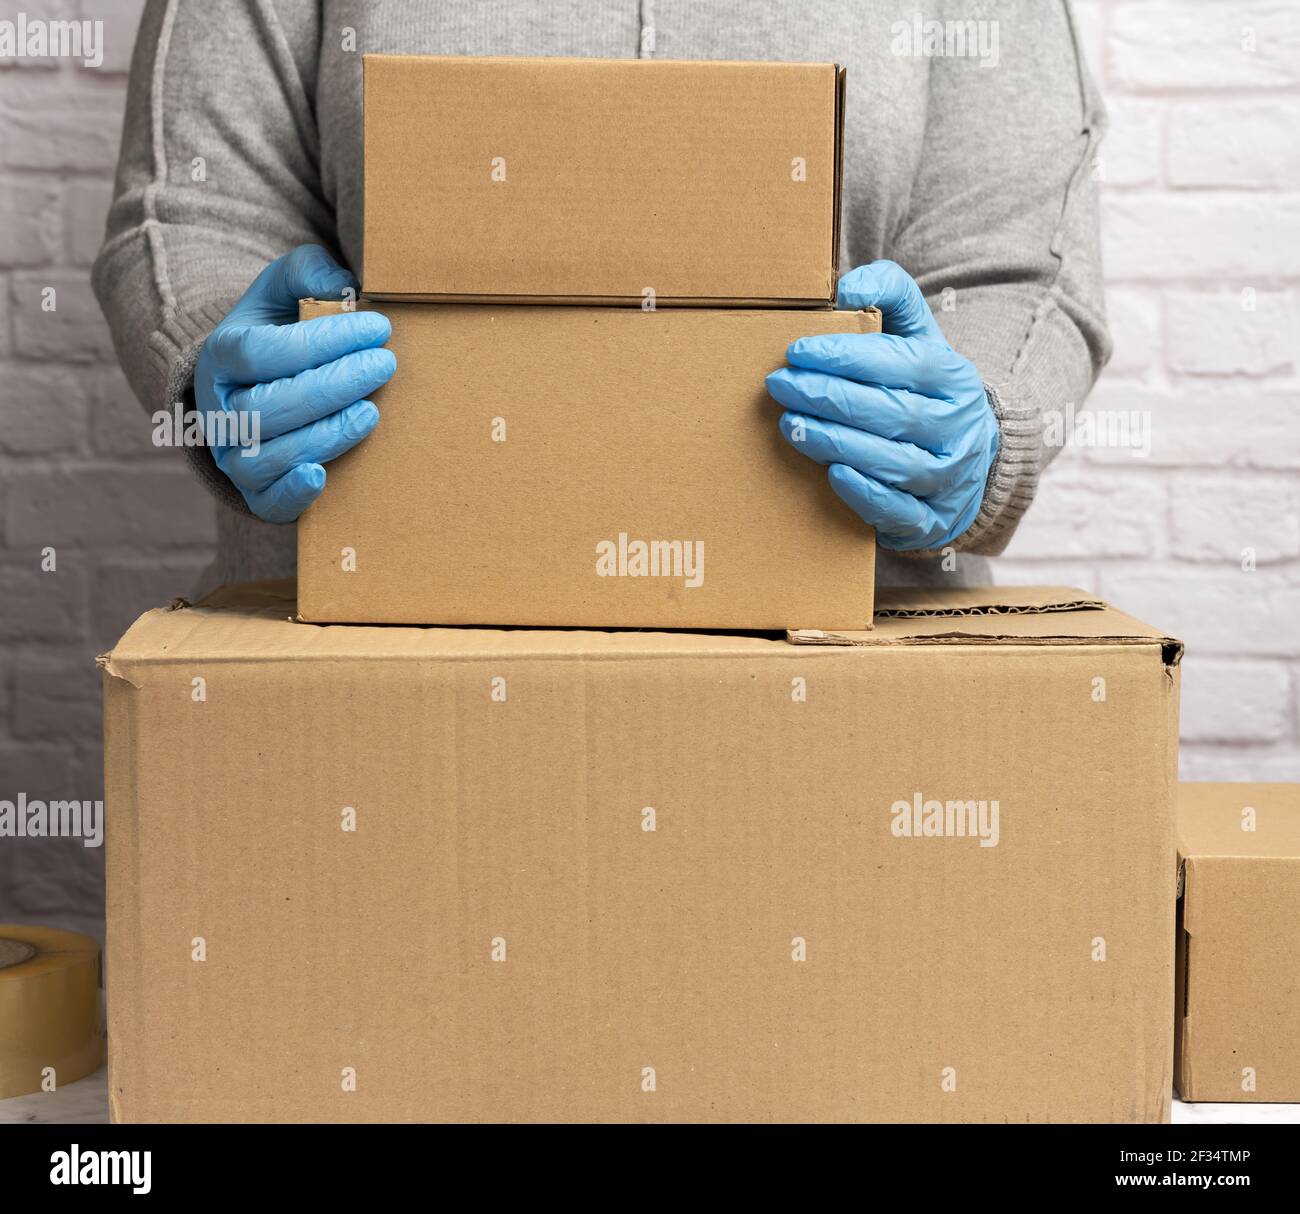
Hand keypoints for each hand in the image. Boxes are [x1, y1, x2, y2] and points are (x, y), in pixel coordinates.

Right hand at [194, 244, 395, 521]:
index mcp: (221, 357)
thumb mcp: (283, 292)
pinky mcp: (257, 492)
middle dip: (335, 385)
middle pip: (271, 405)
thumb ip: (306, 272)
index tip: (375, 328)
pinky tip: (323, 475)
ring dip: (327, 433)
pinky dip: (294, 493)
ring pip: (272, 454)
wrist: (257, 388)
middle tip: (385, 364)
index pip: (263, 352)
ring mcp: (234, 455)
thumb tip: (338, 282)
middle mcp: (220, 409)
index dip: (321, 342)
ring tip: (371, 410)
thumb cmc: (279, 335)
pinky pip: (268, 502)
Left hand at [766, 260, 998, 550]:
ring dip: (836, 442)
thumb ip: (889, 297)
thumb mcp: (917, 339)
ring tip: (790, 425)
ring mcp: (948, 479)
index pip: (904, 362)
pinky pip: (898, 509)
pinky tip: (831, 473)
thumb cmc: (922, 392)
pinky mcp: (932, 521)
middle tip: (780, 385)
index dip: (848, 356)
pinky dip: (865, 492)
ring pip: (893, 462)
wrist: (964, 464)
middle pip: (892, 412)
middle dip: (829, 397)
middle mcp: (958, 429)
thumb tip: (847, 288)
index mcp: (954, 378)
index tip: (797, 351)